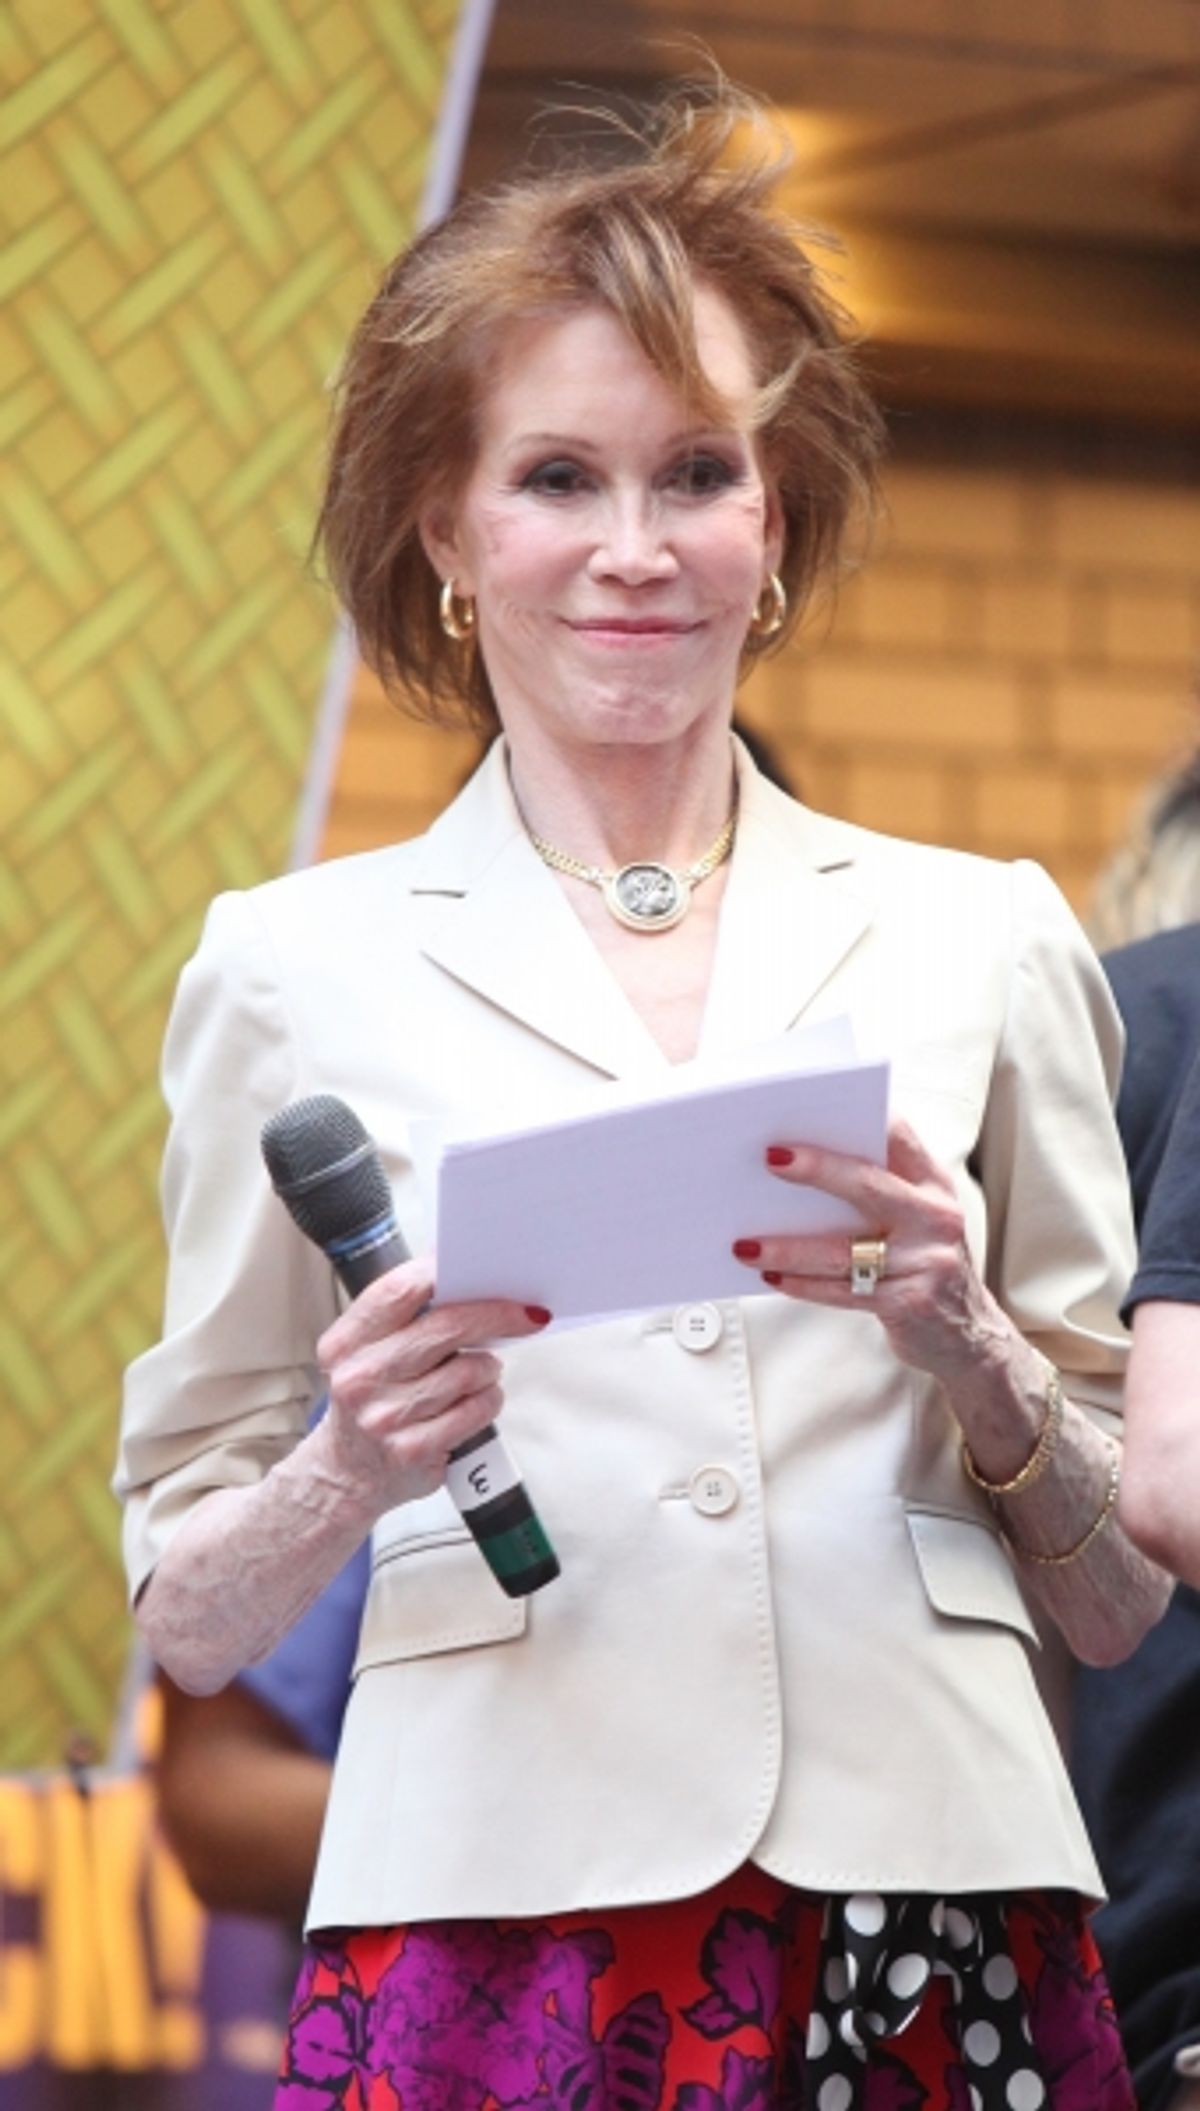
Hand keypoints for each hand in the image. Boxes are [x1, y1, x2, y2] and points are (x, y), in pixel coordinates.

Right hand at [311, 1258, 550, 1514]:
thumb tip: (468, 1274)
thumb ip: (409, 1314)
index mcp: (345, 1343)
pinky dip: (487, 1400)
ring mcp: (385, 1418)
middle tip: (527, 1314)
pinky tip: (475, 1400)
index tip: (484, 1269)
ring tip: (480, 1372)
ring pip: (469, 1370)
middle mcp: (359, 1379)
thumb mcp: (370, 1350)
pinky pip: (477, 1410)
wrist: (348, 1471)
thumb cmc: (372, 1398)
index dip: (448, 1274)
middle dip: (497, 1315)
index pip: (400, 1290)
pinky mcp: (414, 1451)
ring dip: (488, 1368)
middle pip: (446, 1327)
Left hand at [733, 1119, 1015, 1387]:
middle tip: (770, 1158)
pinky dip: (802, 1285)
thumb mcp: (918, 1216)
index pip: (898, 1135)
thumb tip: (796, 1162)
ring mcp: (925, 1261)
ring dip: (787, 1247)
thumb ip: (879, 1186)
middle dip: (816, 1168)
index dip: (858, 1116)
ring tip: (745, 1244)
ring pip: (842, 1249)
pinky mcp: (909, 1302)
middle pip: (867, 1185)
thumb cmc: (924, 1263)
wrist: (969, 1334)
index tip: (811, 1105)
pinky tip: (771, 1277)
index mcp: (933, 1184)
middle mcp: (935, 1217)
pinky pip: (842, 1291)